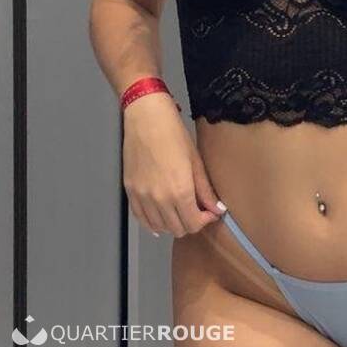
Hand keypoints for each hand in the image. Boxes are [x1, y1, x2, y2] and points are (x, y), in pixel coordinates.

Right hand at [122, 94, 226, 237]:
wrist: (146, 117)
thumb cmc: (173, 133)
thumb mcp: (195, 160)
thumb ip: (205, 190)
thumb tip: (216, 209)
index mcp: (179, 191)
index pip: (193, 224)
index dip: (205, 221)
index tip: (209, 212)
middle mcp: (159, 199)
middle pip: (177, 229)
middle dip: (191, 223)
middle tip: (197, 210)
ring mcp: (142, 197)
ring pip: (159, 227)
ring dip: (172, 223)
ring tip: (180, 210)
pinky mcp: (130, 192)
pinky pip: (141, 218)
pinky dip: (152, 222)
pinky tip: (160, 216)